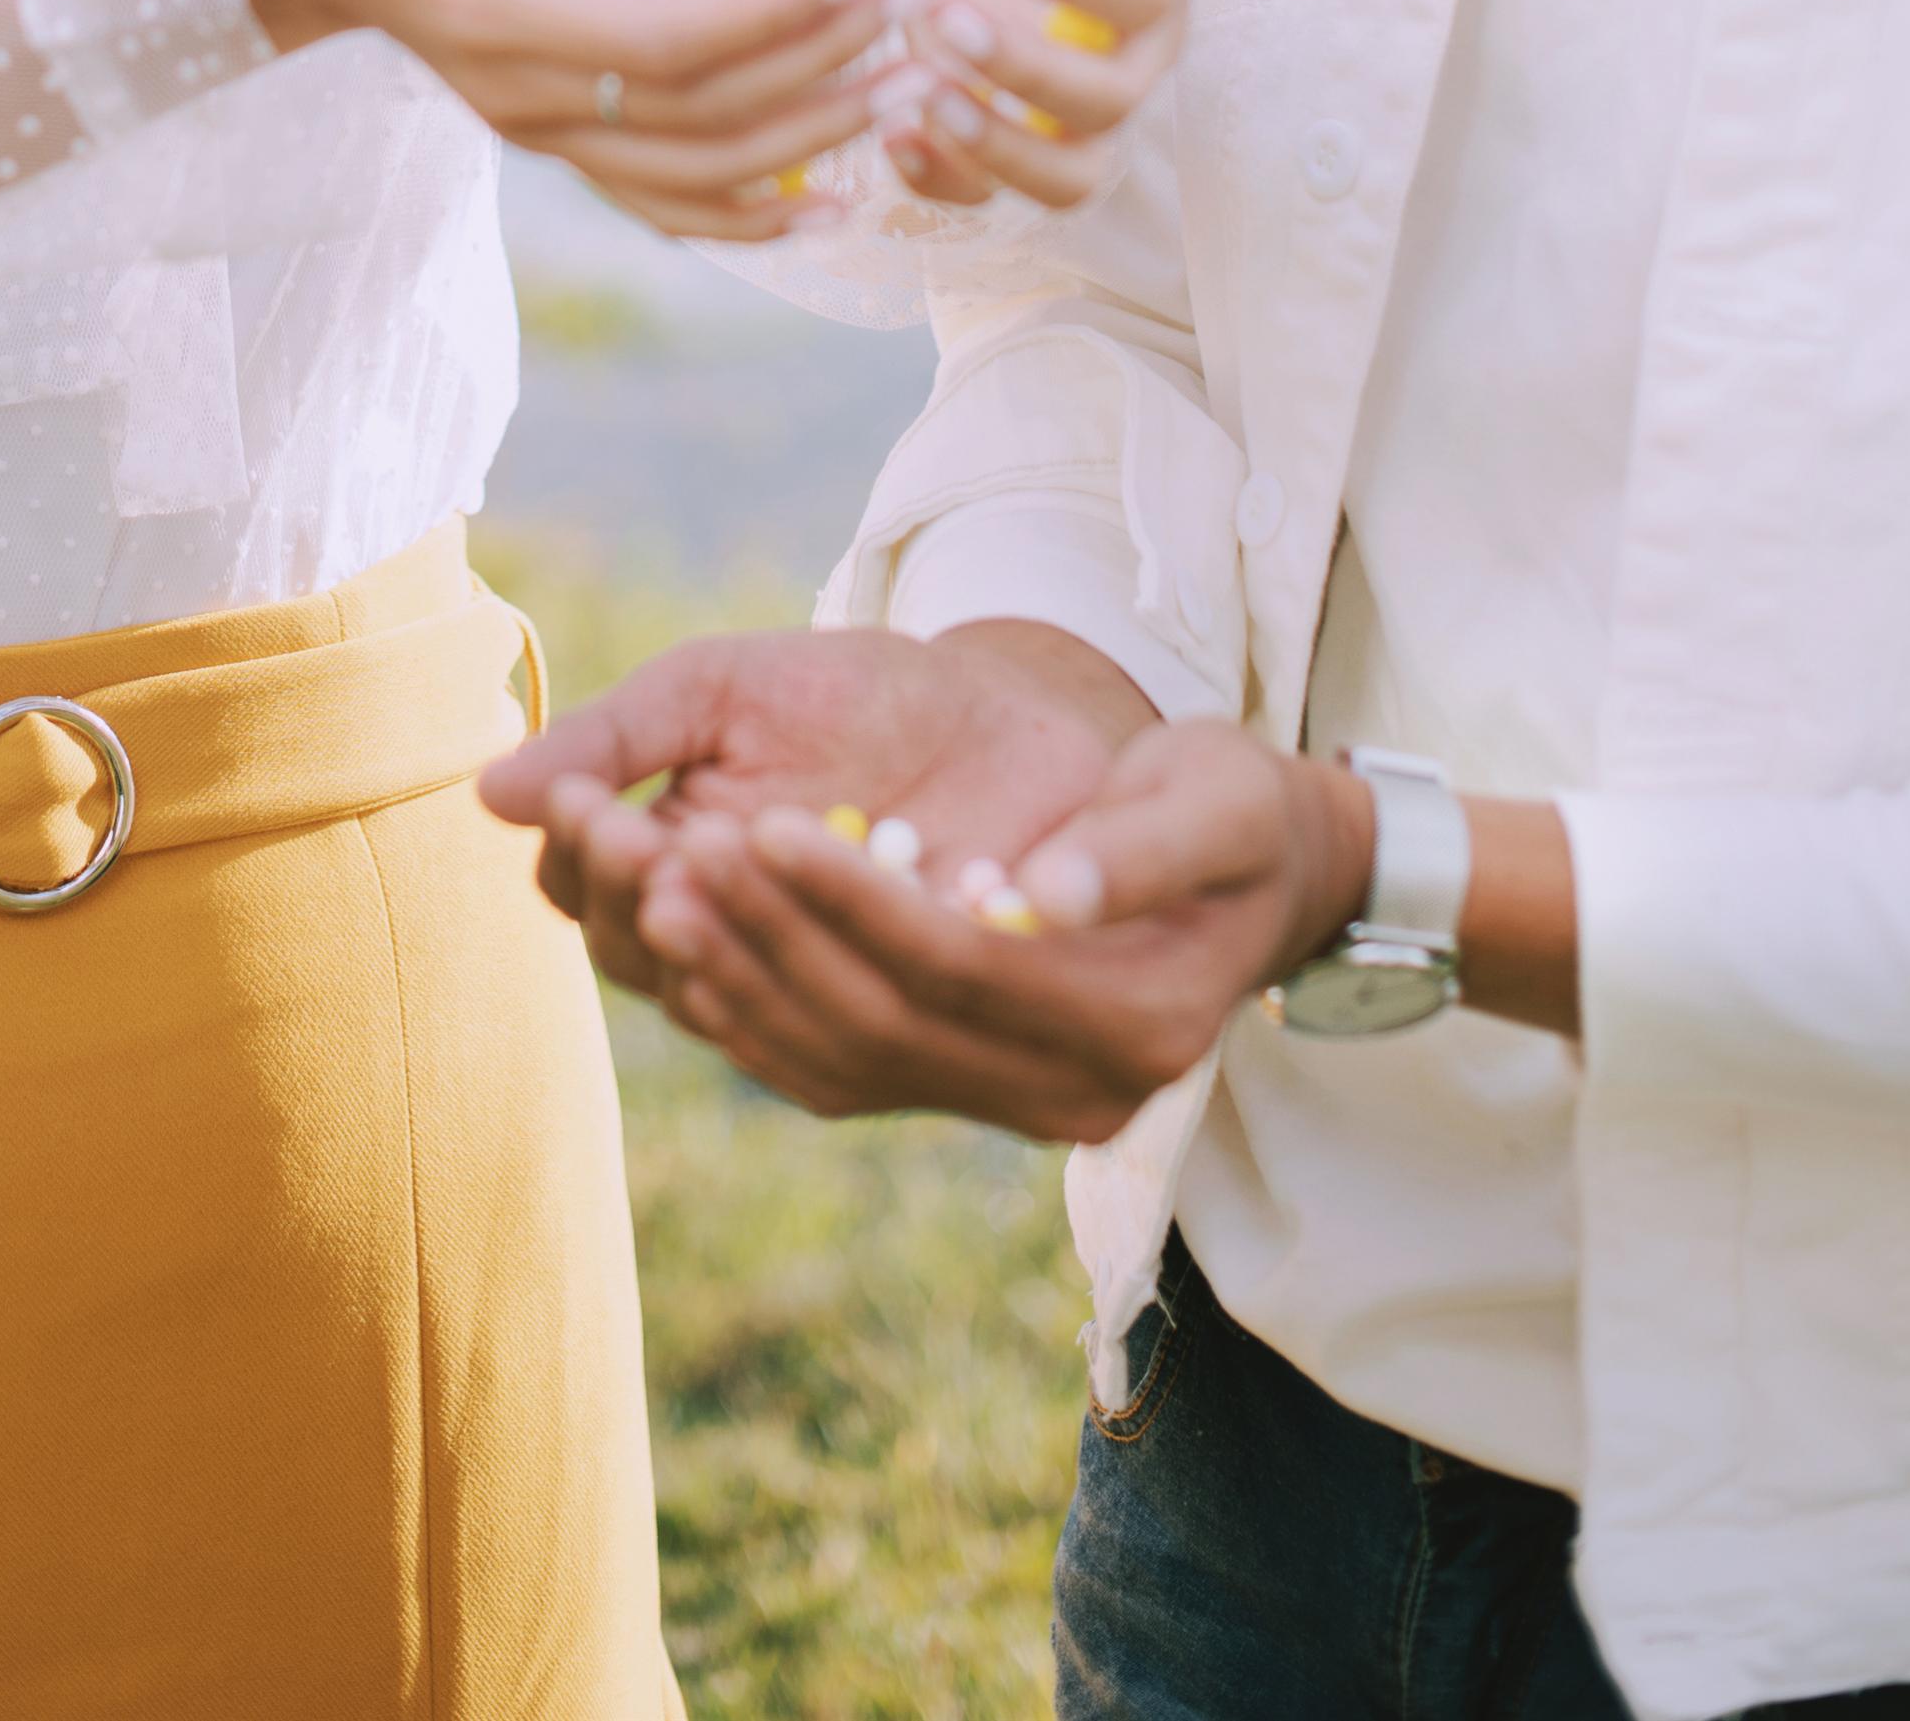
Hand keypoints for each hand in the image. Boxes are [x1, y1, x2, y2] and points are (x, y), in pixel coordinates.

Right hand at [213, 0, 901, 239]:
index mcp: (499, 11)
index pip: (669, 38)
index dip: (781, 14)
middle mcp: (518, 97)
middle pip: (698, 116)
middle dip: (824, 70)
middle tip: (926, 19)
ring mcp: (533, 133)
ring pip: (690, 177)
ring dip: (810, 145)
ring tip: (913, 99)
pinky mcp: (550, 142)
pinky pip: (660, 203)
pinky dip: (750, 215)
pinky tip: (836, 201)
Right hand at [481, 617, 1154, 991]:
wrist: (1012, 718)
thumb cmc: (855, 694)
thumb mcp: (725, 688)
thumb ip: (619, 737)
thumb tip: (490, 791)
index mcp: (664, 864)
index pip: (581, 889)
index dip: (582, 854)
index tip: (592, 802)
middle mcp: (723, 946)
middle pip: (642, 957)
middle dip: (639, 898)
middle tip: (653, 840)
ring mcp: (808, 989)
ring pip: (729, 1003)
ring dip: (720, 936)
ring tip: (720, 860)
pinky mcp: (903, 1016)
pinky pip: (850, 1029)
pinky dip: (833, 961)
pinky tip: (838, 900)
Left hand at [602, 714, 1374, 1140]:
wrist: (1257, 888)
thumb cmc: (1237, 815)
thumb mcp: (1219, 800)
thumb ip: (1138, 845)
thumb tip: (1045, 888)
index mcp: (1139, 1020)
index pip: (962, 965)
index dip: (853, 898)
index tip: (758, 821)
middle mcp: (1076, 1093)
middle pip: (889, 1022)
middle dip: (771, 934)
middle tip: (670, 851)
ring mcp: (1020, 1109)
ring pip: (848, 1060)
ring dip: (740, 977)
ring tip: (653, 887)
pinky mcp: (970, 1095)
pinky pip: (843, 1073)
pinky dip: (757, 1011)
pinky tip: (687, 941)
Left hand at [874, 0, 1207, 214]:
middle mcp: (1142, 45)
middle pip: (1112, 99)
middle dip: (1024, 68)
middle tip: (942, 14)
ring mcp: (1080, 98)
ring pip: (1071, 172)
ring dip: (997, 148)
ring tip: (919, 94)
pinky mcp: (1013, 127)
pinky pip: (995, 191)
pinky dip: (944, 178)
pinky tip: (889, 128)